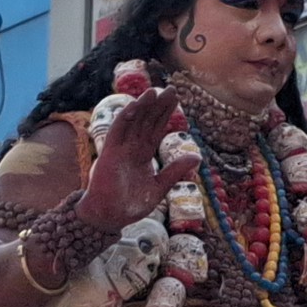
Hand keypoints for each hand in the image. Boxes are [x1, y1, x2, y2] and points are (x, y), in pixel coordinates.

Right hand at [84, 64, 174, 225]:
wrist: (110, 218)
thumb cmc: (130, 205)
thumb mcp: (159, 187)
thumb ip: (175, 171)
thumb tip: (197, 156)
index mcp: (143, 154)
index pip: (156, 128)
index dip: (165, 113)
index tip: (175, 98)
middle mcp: (132, 147)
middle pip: (146, 121)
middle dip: (157, 105)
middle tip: (171, 89)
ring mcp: (120, 148)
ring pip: (132, 122)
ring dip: (142, 106)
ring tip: (154, 91)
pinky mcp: (109, 153)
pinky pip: (117, 132)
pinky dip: (125, 118)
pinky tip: (135, 105)